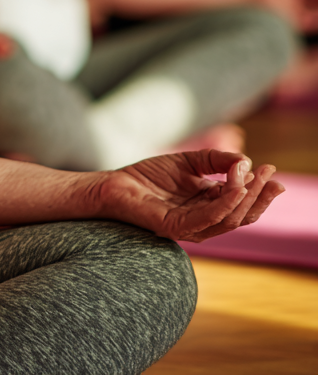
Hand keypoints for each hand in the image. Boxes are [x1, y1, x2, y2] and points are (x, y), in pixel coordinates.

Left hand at [94, 150, 283, 242]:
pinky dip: (225, 203)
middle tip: (270, 174)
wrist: (115, 184)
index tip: (272, 169)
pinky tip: (235, 188)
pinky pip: (208, 219)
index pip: (242, 202)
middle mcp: (204, 220)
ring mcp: (192, 227)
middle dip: (259, 194)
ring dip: (246, 197)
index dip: (259, 188)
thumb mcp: (188, 161)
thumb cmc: (149, 175)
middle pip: (242, 214)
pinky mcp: (177, 228)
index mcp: (209, 206)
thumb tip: (245, 161)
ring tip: (253, 176)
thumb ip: (215, 160)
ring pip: (229, 218)